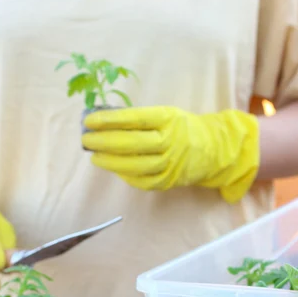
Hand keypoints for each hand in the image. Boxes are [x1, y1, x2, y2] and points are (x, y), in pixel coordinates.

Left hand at [83, 106, 258, 202]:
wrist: (211, 150)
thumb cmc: (180, 128)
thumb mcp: (165, 115)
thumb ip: (139, 119)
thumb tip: (103, 123)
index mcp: (168, 119)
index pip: (134, 119)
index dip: (109, 120)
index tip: (89, 121)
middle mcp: (171, 141)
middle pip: (132, 144)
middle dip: (104, 142)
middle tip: (86, 140)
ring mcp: (170, 164)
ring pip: (135, 165)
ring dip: (110, 161)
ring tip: (94, 156)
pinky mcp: (168, 181)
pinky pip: (141, 181)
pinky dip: (124, 175)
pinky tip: (112, 168)